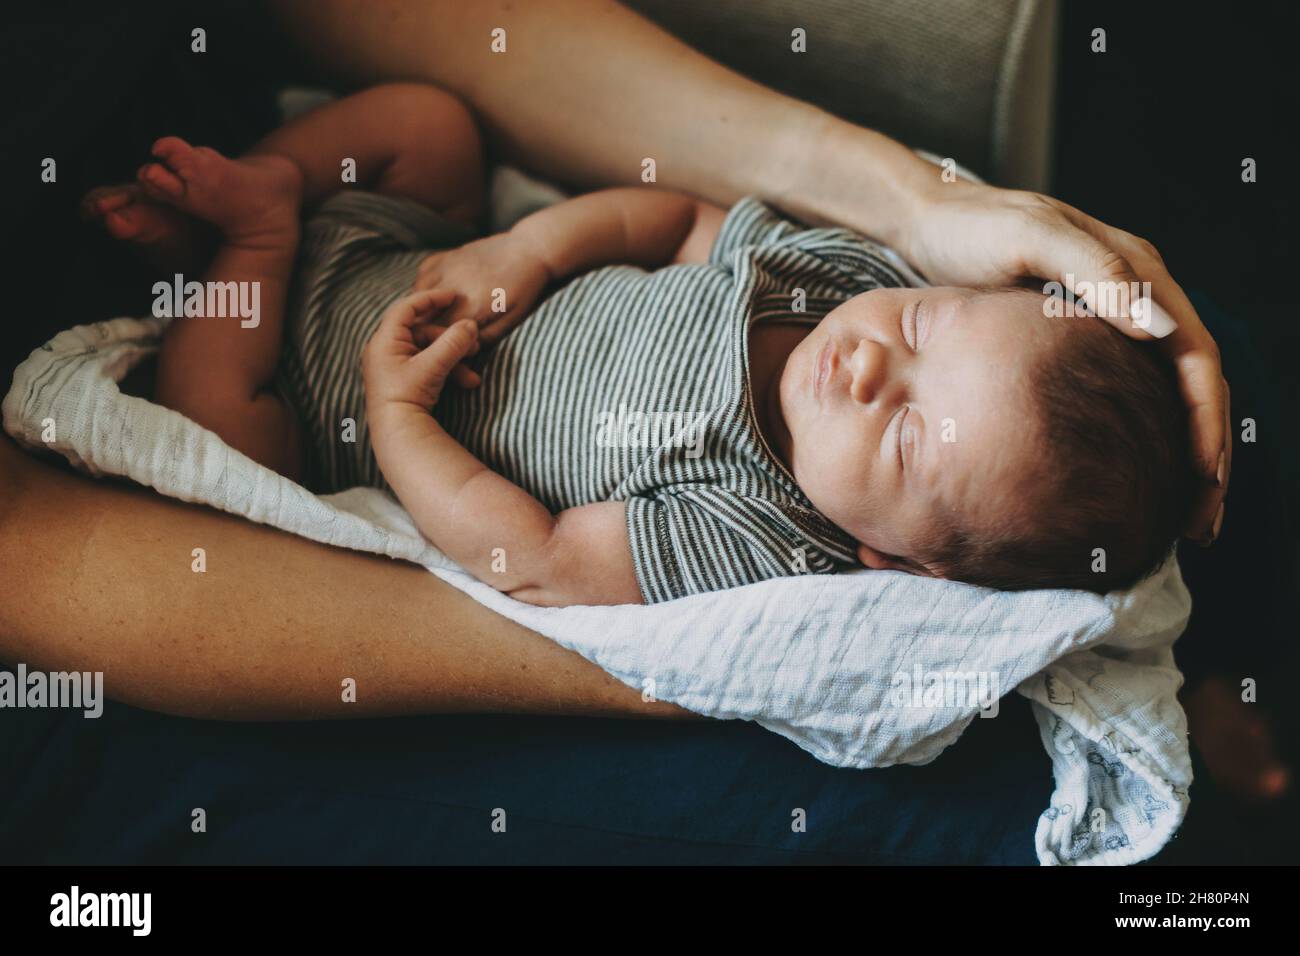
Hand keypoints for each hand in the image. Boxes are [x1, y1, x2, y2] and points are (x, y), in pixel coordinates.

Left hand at [363, 289, 479, 412]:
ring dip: (454, 359)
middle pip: (423, 332)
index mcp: (384, 341)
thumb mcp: (433, 366)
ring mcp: (394, 367)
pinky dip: (448, 370)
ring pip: (429, 351)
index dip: (431, 299)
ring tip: (473, 374)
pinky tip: (467, 383)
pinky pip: (428, 366)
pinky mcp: (403, 381)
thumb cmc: (408, 397)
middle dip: (452, 339)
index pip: (407, 308)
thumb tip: (471, 325)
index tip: (452, 296)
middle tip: (475, 345)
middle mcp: (385, 351)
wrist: (398, 435)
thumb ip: (453, 342)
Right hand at [411, 232, 550, 345]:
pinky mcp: (440, 257)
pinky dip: (424, 291)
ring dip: (424, 312)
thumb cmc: (524, 289)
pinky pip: (420, 280)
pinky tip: (439, 297)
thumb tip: (461, 352)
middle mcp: (450, 287)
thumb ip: (484, 338)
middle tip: (442, 337)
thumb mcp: (510, 321)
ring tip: (439, 319)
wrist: (527, 249)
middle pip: (422, 319)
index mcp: (469, 306)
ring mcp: (443, 268)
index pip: (436, 335)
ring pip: (417, 299)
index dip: (439, 347)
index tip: (447, 352)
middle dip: (427, 332)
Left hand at [900, 179, 1228, 542]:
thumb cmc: (974, 228)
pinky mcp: (1077, 340)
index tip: (1204, 479)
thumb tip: (1164, 330)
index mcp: (1138, 273)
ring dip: (1176, 457)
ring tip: (1175, 521)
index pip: (1196, 358)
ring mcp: (1108, 320)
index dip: (1206, 421)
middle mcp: (1135, 296)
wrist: (927, 221)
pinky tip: (1127, 484)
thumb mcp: (1031, 239)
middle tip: (1198, 524)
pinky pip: (1127, 395)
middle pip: (1192, 386)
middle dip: (1204, 456)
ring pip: (1164, 397)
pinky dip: (1138, 441)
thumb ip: (1095, 273)